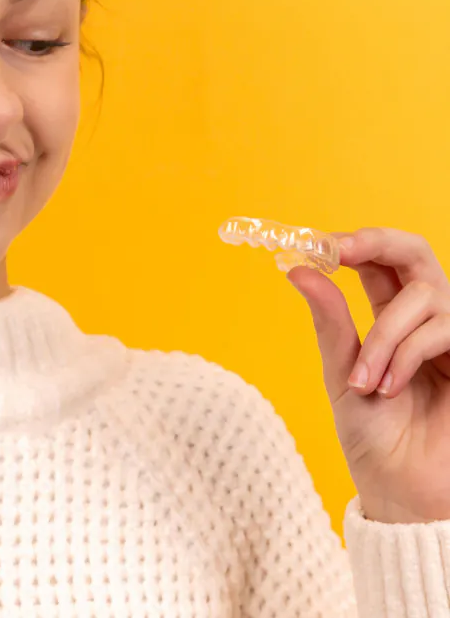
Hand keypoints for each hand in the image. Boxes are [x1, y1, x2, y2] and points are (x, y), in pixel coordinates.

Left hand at [288, 227, 449, 523]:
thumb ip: (330, 320)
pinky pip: (441, 328)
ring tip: (365, 381)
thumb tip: (296, 268)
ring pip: (422, 297)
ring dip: (384, 336)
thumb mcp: (340, 372)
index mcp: (389, 317)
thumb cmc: (374, 436)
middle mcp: (424, 319)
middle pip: (414, 252)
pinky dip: (406, 353)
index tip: (316, 243)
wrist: (403, 489)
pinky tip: (389, 387)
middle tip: (337, 252)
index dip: (352, 242)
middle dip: (375, 243)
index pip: (378, 261)